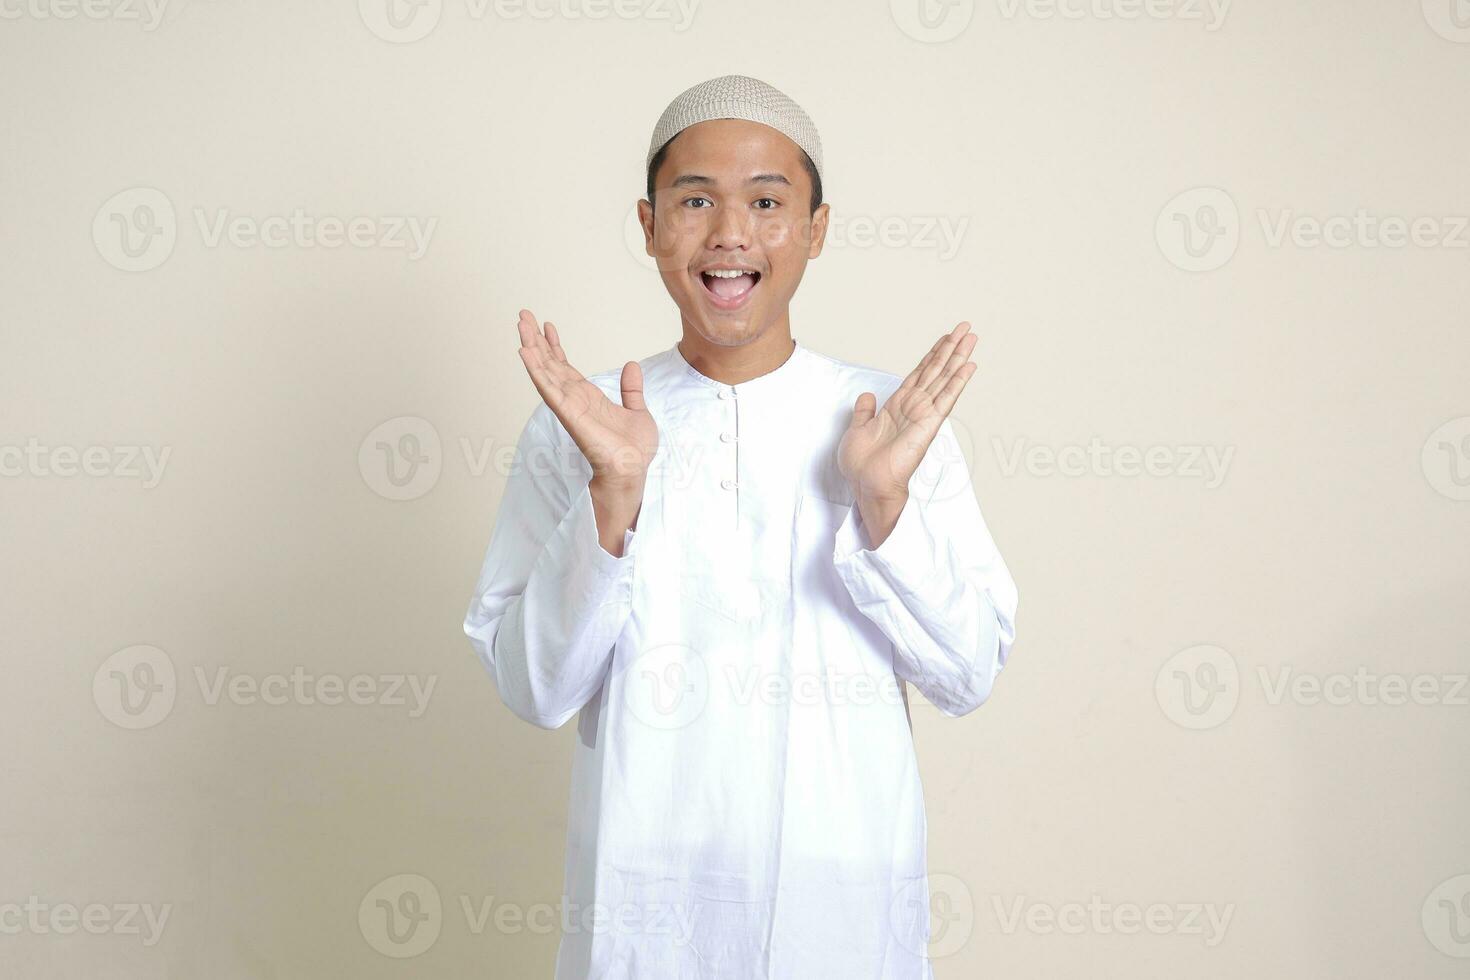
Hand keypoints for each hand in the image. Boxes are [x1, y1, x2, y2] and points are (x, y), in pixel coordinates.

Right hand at [515, 309, 658, 492]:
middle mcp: (573, 399)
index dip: (554, 346)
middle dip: (536, 340)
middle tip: (523, 315)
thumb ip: (631, 389)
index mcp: (587, 397)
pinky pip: (549, 389)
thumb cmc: (634, 449)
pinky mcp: (569, 414)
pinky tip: (525, 353)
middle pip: (549, 364)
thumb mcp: (637, 410)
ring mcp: (568, 405)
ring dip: (531, 348)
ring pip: (544, 371)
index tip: (545, 325)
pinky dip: (536, 371)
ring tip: (520, 326)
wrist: (633, 469)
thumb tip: (630, 366)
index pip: (565, 367)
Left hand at [838, 322, 977, 506]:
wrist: (867, 484)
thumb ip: (864, 411)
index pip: (919, 374)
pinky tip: (969, 366)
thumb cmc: (862, 465)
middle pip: (936, 370)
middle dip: (950, 348)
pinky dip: (958, 382)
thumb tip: (867, 396)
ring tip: (971, 337)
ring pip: (944, 378)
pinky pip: (946, 398)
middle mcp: (913, 407)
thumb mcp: (857, 429)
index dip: (932, 355)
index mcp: (897, 406)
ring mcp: (923, 414)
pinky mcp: (929, 424)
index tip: (944, 339)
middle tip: (965, 328)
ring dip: (958, 357)